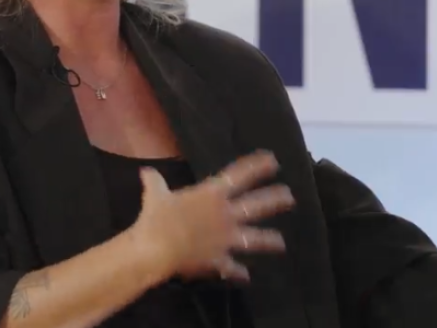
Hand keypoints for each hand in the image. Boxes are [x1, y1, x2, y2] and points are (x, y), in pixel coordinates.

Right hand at [130, 150, 294, 282]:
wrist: (157, 249)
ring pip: (254, 238)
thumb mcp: (155, 195)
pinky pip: (232, 268)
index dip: (257, 167)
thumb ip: (154, 182)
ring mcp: (226, 239)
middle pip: (256, 205)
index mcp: (212, 195)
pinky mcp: (220, 260)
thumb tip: (146, 171)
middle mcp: (225, 215)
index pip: (239, 176)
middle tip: (290, 196)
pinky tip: (246, 277)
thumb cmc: (157, 218)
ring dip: (269, 240)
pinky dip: (238, 272)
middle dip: (275, 200)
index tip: (273, 160)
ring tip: (281, 242)